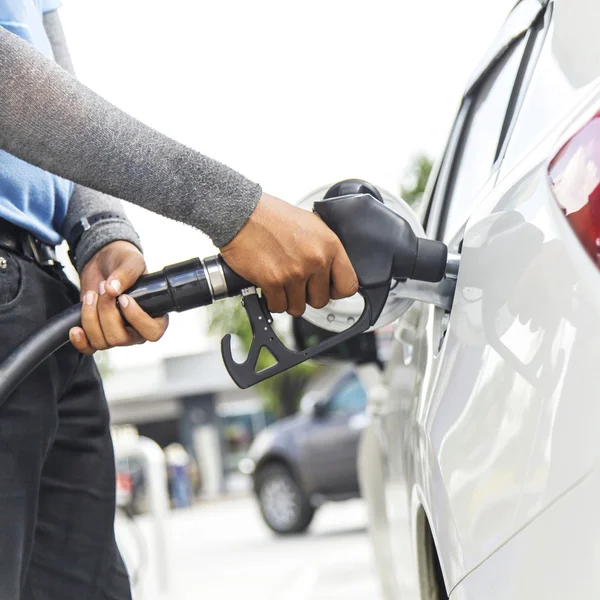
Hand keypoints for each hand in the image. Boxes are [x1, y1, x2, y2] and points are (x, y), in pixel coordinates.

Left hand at [69, 241, 168, 354]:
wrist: (104, 261)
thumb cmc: (125, 262)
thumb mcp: (131, 262)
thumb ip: (126, 274)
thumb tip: (113, 289)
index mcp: (155, 316)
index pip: (152, 332)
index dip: (137, 319)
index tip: (124, 298)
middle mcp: (136, 330)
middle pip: (121, 338)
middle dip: (107, 312)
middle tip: (104, 288)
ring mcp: (116, 333)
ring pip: (102, 341)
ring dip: (91, 317)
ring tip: (92, 295)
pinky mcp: (97, 333)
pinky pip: (89, 348)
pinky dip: (80, 340)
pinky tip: (75, 328)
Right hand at [220, 193, 357, 315]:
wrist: (242, 213)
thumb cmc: (272, 216)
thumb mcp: (311, 224)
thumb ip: (325, 249)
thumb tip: (333, 271)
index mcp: (329, 245)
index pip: (348, 285)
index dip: (336, 290)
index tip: (327, 288)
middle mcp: (315, 260)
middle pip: (321, 301)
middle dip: (308, 295)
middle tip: (296, 283)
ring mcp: (294, 272)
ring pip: (298, 307)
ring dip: (288, 299)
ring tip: (281, 283)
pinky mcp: (273, 281)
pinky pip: (278, 307)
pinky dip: (272, 301)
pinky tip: (269, 286)